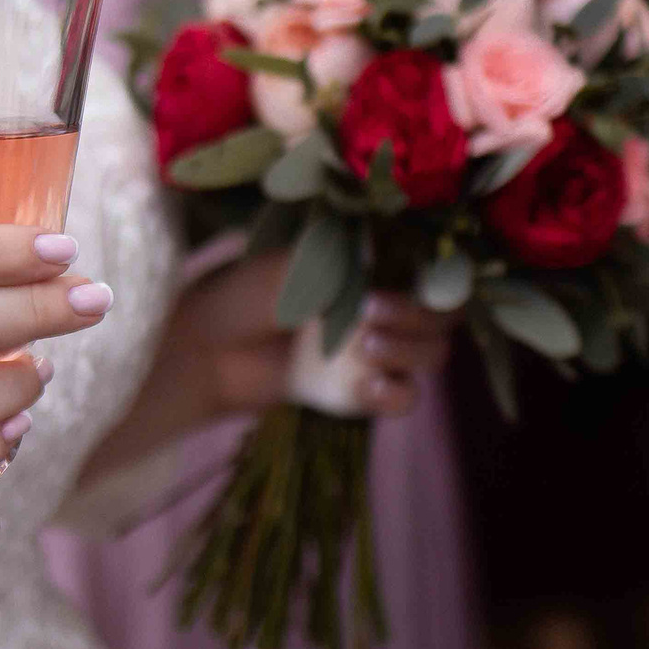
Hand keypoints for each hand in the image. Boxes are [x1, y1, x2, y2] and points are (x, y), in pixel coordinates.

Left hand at [166, 256, 452, 423]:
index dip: (434, 274)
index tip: (407, 274)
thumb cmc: (244, 293)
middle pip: (442, 316)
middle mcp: (384, 307)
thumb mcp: (292, 265)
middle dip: (419, 314)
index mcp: (374, 267)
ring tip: (364, 345)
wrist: (206, 350)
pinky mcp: (359, 393)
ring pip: (431, 355)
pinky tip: (370, 384)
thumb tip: (386, 251)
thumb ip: (342, 260)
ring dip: (411, 349)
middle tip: (370, 310)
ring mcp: (374, 353)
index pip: (432, 269)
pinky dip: (397, 392)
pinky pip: (403, 397)